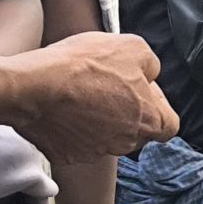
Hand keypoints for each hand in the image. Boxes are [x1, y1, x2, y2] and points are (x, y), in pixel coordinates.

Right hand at [7, 33, 177, 161]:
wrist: (34, 86)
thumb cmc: (86, 65)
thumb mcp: (133, 47)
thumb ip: (151, 65)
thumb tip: (150, 75)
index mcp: (148, 120)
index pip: (168, 125)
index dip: (157, 104)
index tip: (141, 88)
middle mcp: (126, 143)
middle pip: (136, 130)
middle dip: (127, 110)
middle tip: (107, 85)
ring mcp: (96, 152)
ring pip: (107, 137)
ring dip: (100, 118)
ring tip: (82, 92)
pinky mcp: (67, 156)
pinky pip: (77, 142)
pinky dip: (74, 128)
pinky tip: (64, 107)